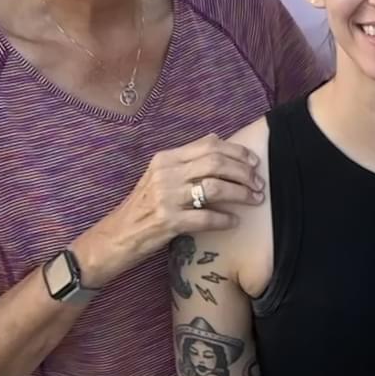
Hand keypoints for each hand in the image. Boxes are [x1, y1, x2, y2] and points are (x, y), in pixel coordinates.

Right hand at [82, 136, 263, 281]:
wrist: (115, 237)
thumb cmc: (142, 207)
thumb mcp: (158, 175)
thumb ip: (186, 159)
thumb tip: (217, 139)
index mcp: (165, 158)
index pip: (209, 145)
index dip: (237, 152)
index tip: (254, 161)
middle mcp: (166, 174)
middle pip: (216, 163)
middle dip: (244, 173)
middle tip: (259, 183)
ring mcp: (166, 198)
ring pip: (215, 188)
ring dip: (241, 194)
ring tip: (254, 199)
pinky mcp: (167, 222)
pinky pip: (206, 218)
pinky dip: (225, 219)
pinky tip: (234, 221)